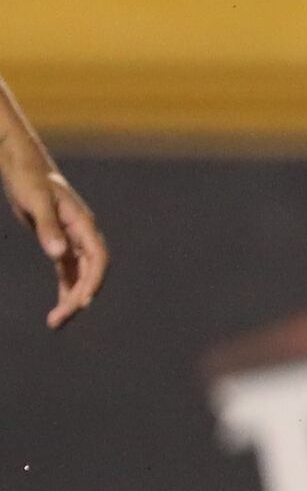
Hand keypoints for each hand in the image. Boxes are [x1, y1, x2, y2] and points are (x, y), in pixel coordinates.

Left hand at [12, 157, 102, 327]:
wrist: (24, 168)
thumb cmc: (30, 180)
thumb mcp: (35, 202)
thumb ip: (48, 228)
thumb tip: (58, 255)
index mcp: (83, 225)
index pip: (98, 259)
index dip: (93, 282)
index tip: (81, 302)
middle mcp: (83, 236)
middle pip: (91, 273)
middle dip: (78, 298)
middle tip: (58, 320)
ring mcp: (73, 241)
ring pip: (81, 276)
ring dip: (72, 300)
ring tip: (55, 323)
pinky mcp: (60, 244)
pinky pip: (68, 273)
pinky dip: (65, 290)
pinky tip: (58, 309)